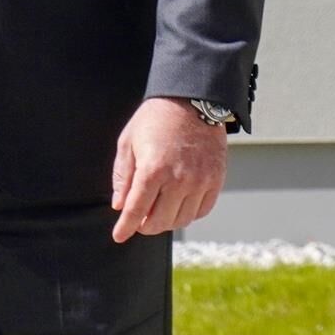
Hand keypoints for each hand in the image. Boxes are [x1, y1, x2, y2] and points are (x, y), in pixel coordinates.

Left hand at [110, 98, 227, 241]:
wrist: (193, 100)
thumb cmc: (157, 118)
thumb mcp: (129, 141)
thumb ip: (123, 176)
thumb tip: (120, 204)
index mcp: (153, 169)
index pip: (136, 211)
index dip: (125, 227)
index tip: (119, 235)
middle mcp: (178, 179)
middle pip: (159, 222)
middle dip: (145, 226)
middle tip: (140, 219)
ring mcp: (200, 181)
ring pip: (181, 220)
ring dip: (167, 221)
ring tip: (159, 211)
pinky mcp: (215, 179)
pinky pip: (202, 210)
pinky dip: (188, 213)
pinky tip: (179, 204)